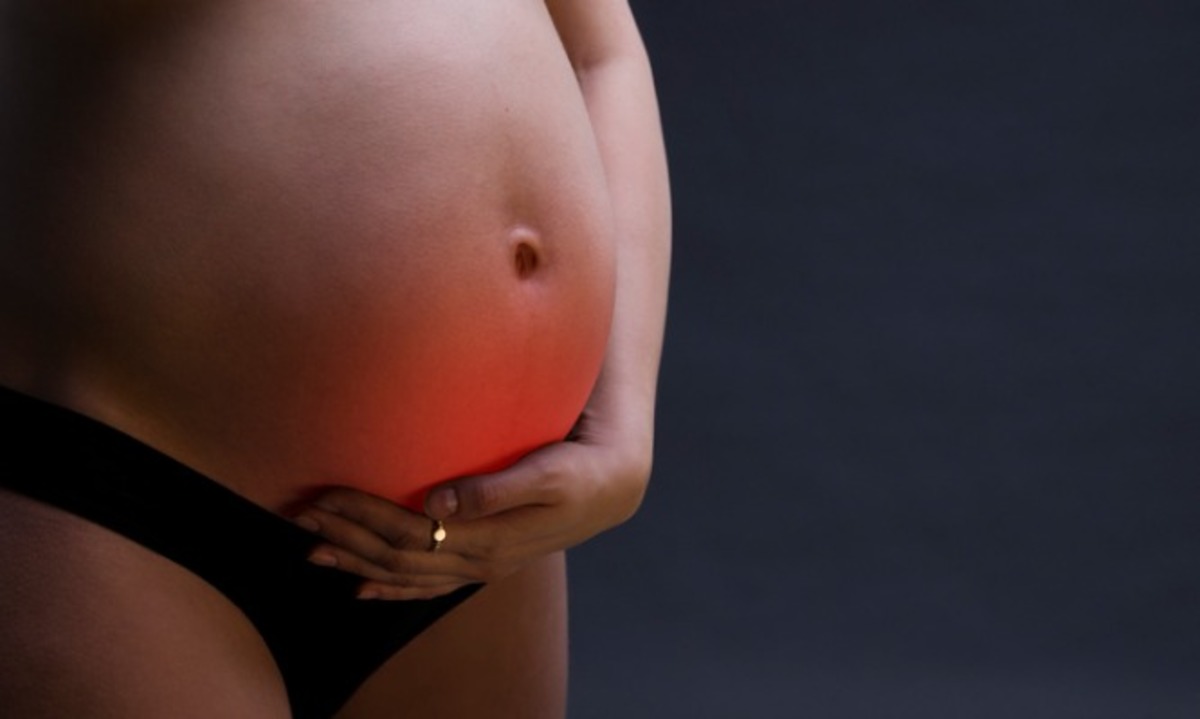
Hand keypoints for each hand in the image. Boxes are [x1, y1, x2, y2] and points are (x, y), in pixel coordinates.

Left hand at [291, 407, 651, 599]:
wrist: (612, 487)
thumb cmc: (580, 470)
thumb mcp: (550, 472)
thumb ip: (497, 488)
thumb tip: (438, 501)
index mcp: (488, 540)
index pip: (408, 534)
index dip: (362, 517)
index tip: (323, 495)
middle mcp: (478, 561)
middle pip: (396, 557)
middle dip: (346, 537)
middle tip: (301, 514)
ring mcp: (479, 566)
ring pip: (405, 575)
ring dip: (357, 562)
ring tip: (313, 551)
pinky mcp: (482, 560)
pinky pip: (427, 584)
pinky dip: (391, 588)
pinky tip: (363, 588)